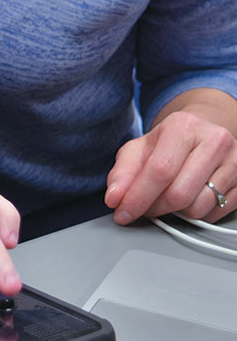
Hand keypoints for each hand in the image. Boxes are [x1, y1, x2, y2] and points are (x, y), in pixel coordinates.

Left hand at [105, 108, 236, 223]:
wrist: (203, 132)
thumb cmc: (170, 142)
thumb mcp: (140, 148)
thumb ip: (123, 172)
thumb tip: (114, 197)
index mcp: (183, 126)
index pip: (159, 171)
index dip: (138, 197)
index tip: (123, 213)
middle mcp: (213, 141)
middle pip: (179, 193)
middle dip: (155, 208)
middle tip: (145, 207)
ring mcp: (234, 162)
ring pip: (198, 208)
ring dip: (176, 213)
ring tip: (168, 197)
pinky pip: (215, 213)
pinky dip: (196, 213)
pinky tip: (189, 197)